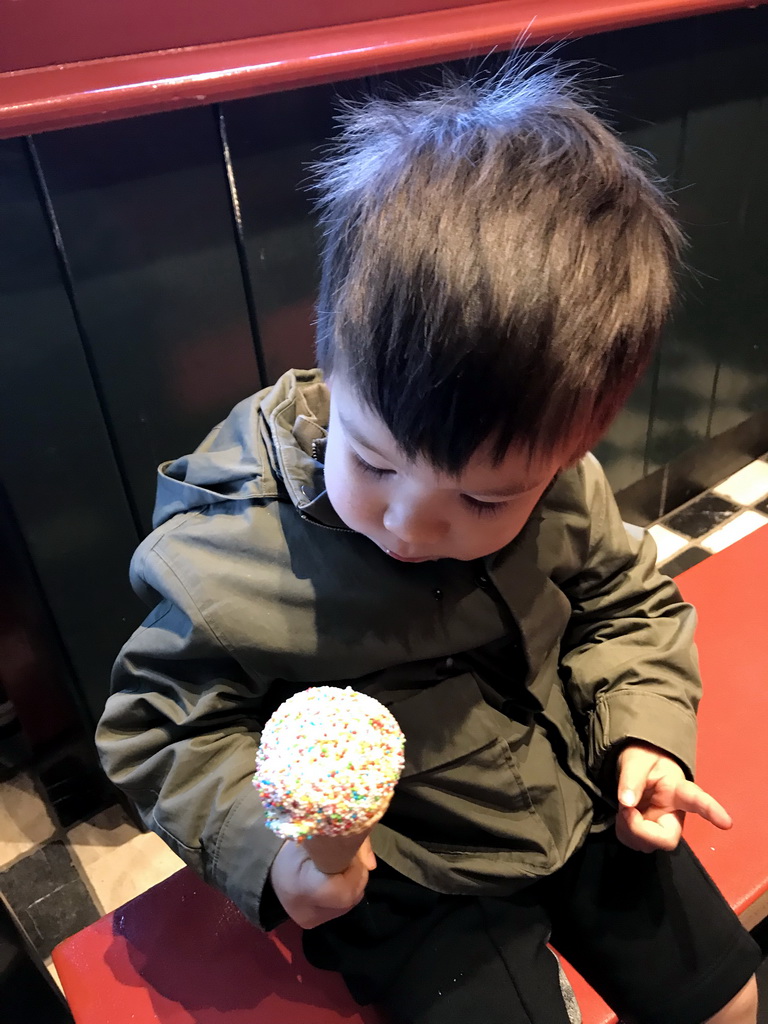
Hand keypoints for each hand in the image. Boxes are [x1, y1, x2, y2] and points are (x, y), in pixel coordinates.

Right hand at [269, 836, 375, 928]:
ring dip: (352, 882)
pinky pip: (341, 907)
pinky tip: (333, 879)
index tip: (351, 853)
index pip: (345, 891)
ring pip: (350, 902)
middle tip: (346, 856)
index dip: (356, 872)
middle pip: (351, 897)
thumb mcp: (320, 837)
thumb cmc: (295, 845)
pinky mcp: (312, 924)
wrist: (268, 865)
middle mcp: (307, 912)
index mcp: (304, 887)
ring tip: (337, 866)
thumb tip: (372, 865)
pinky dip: (344, 891)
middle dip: (356, 874)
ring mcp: (310, 921)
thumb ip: (350, 845)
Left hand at [615, 742, 731, 852]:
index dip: (711, 811)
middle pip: (667, 838)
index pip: (697, 800)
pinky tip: (626, 817)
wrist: (638, 766)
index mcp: (678, 790)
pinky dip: (624, 832)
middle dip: (640, 830)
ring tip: (626, 808)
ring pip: (648, 845)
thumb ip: (631, 779)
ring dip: (628, 829)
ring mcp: (663, 827)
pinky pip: (635, 844)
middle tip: (626, 811)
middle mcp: (674, 813)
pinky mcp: (651, 835)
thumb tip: (627, 802)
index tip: (726, 822)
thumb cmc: (644, 760)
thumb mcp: (636, 761)